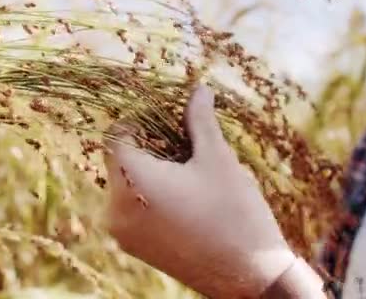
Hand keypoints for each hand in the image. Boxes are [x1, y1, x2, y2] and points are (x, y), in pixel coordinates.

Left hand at [103, 85, 318, 297]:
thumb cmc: (235, 213)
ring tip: (187, 173)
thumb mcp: (218, 159)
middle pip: (119, 158)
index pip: (116, 134)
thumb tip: (199, 88)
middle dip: (148, 146)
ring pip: (125, 183)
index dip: (141, 121)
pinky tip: (184, 197)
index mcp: (131, 180)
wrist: (250, 277)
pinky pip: (130, 207)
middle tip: (183, 146)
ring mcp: (122, 232)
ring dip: (149, 170)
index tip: (169, 122)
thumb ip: (200, 120)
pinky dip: (148, 194)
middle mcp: (116, 208)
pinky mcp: (134, 247)